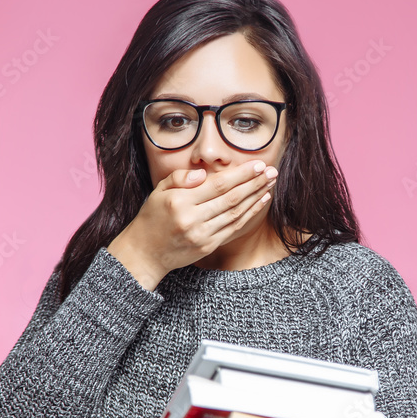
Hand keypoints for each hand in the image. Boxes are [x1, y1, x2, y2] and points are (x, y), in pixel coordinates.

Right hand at [107, 160, 277, 289]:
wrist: (144, 253)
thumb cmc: (152, 217)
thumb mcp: (158, 191)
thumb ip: (179, 178)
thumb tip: (202, 174)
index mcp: (179, 201)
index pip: (217, 185)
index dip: (241, 175)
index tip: (258, 165)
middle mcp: (192, 219)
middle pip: (231, 198)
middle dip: (254, 183)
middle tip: (272, 171)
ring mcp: (202, 235)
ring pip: (236, 213)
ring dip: (256, 197)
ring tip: (270, 183)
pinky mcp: (208, 246)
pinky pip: (234, 228)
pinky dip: (250, 214)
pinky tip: (261, 201)